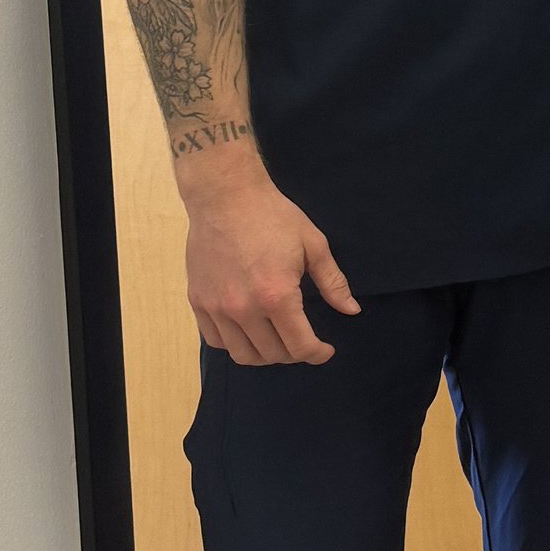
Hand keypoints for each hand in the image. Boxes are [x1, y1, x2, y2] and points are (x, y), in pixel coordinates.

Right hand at [178, 142, 358, 364]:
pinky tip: (248, 331)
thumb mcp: (312, 244)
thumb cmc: (272, 215)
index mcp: (277, 296)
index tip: (325, 350)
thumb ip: (332, 282)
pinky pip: (216, 340)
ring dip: (264, 355)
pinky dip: (235, 343)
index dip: (318, 354)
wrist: (224, 195)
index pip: (300, 347)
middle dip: (294, 354)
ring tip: (276, 341)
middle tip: (302, 340)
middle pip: (272, 355)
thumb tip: (351, 310)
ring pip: (242, 355)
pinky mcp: (198, 301)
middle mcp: (244, 309)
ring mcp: (217, 307)